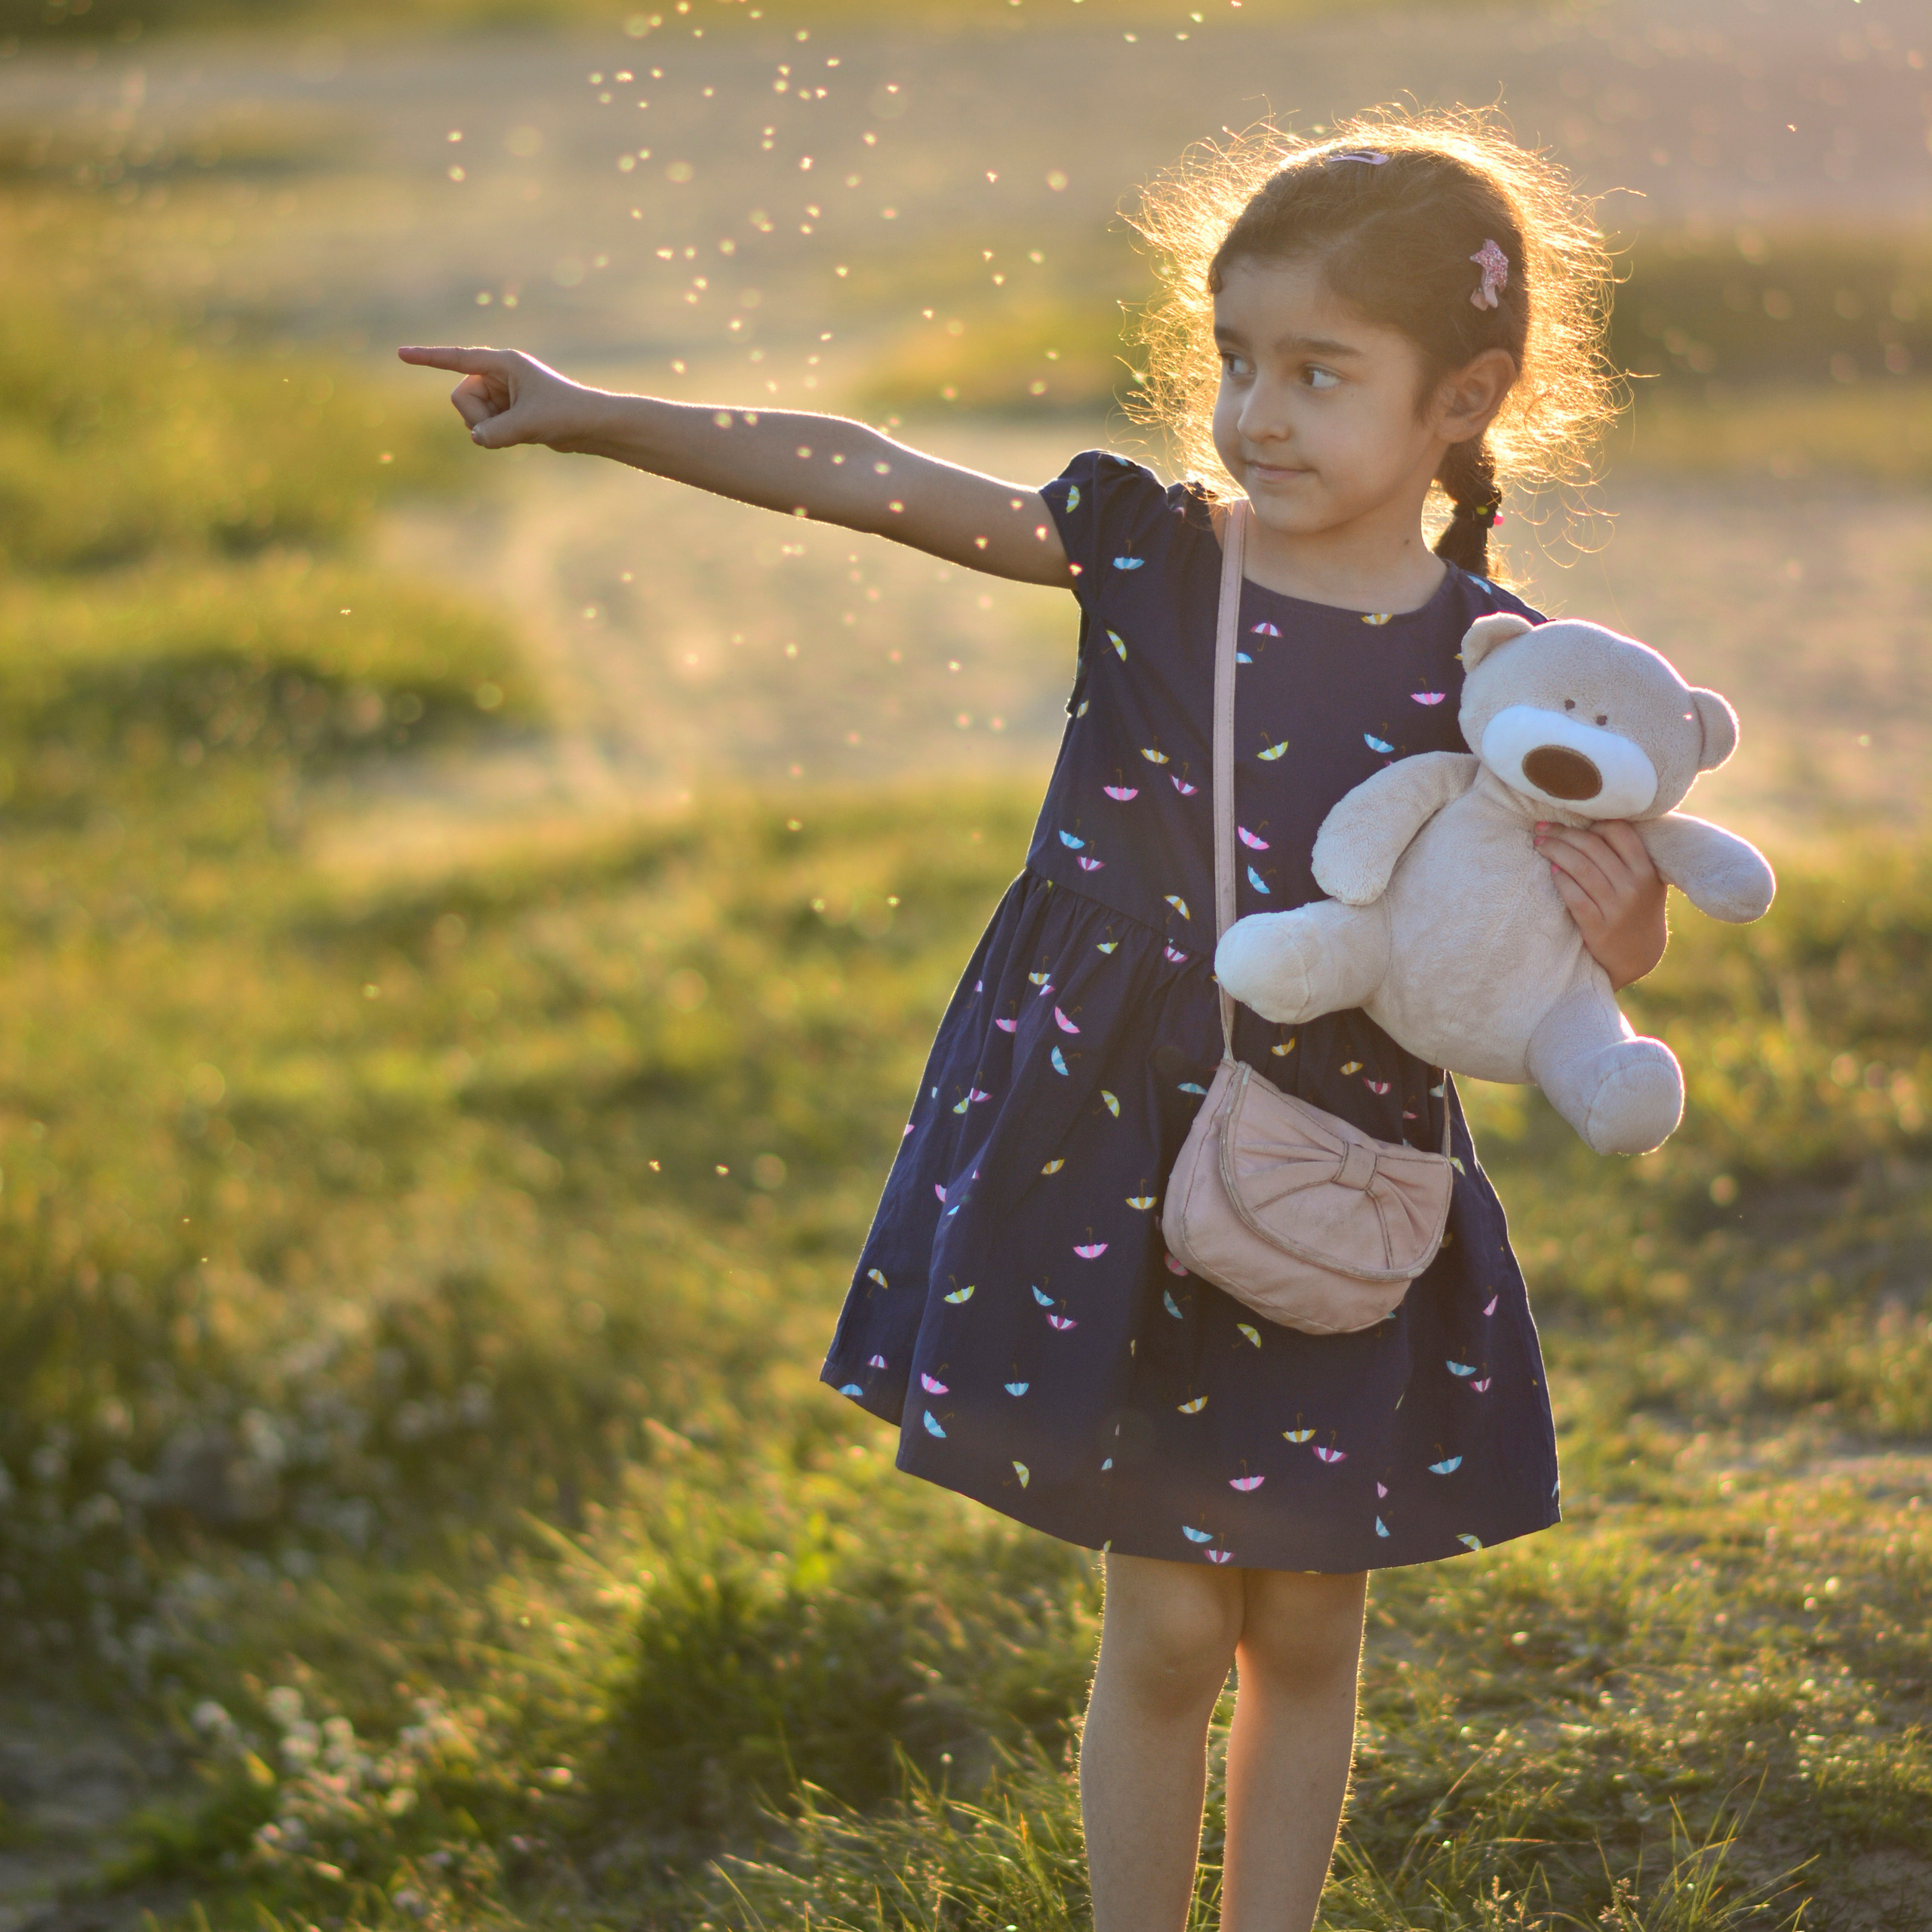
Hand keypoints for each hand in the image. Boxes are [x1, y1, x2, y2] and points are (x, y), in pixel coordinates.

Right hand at [396, 344, 605, 451]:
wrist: (590, 426)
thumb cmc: (565, 414)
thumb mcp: (527, 424)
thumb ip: (495, 433)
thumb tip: (476, 438)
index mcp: (504, 363)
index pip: (458, 359)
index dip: (428, 358)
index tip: (400, 353)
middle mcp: (499, 375)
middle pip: (461, 397)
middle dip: (476, 417)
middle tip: (504, 427)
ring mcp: (502, 394)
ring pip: (472, 416)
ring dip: (489, 430)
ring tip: (519, 429)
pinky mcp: (507, 412)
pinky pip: (485, 427)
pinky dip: (498, 436)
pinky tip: (522, 434)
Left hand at [1534, 819, 1666, 989]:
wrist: (1640, 955)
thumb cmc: (1637, 908)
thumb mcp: (1646, 881)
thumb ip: (1629, 855)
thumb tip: (1593, 820)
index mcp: (1646, 869)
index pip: (1619, 832)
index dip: (1593, 822)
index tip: (1573, 820)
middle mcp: (1633, 886)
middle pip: (1592, 847)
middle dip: (1563, 833)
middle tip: (1541, 827)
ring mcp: (1616, 908)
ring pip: (1580, 868)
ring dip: (1555, 851)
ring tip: (1539, 843)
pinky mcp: (1598, 927)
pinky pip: (1574, 897)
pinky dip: (1561, 880)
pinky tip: (1550, 869)